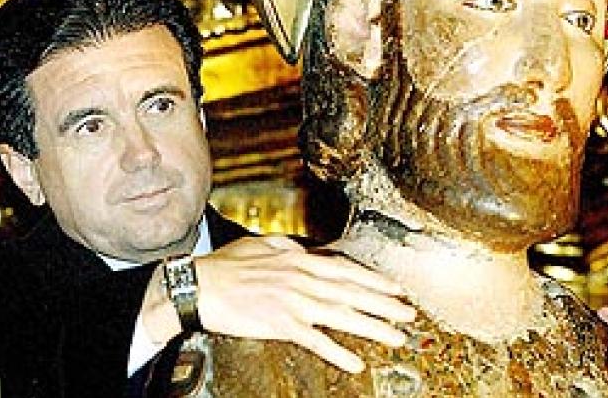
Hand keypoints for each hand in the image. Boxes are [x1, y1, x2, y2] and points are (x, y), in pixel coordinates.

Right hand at [194, 236, 415, 372]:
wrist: (199, 285)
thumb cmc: (226, 266)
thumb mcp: (261, 245)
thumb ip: (287, 248)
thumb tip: (305, 251)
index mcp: (298, 260)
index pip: (345, 269)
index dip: (373, 279)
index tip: (395, 288)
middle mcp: (302, 279)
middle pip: (352, 293)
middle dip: (384, 304)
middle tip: (408, 315)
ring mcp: (293, 303)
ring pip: (342, 315)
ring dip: (372, 327)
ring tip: (396, 338)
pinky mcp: (280, 324)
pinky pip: (314, 341)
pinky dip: (336, 352)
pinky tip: (355, 362)